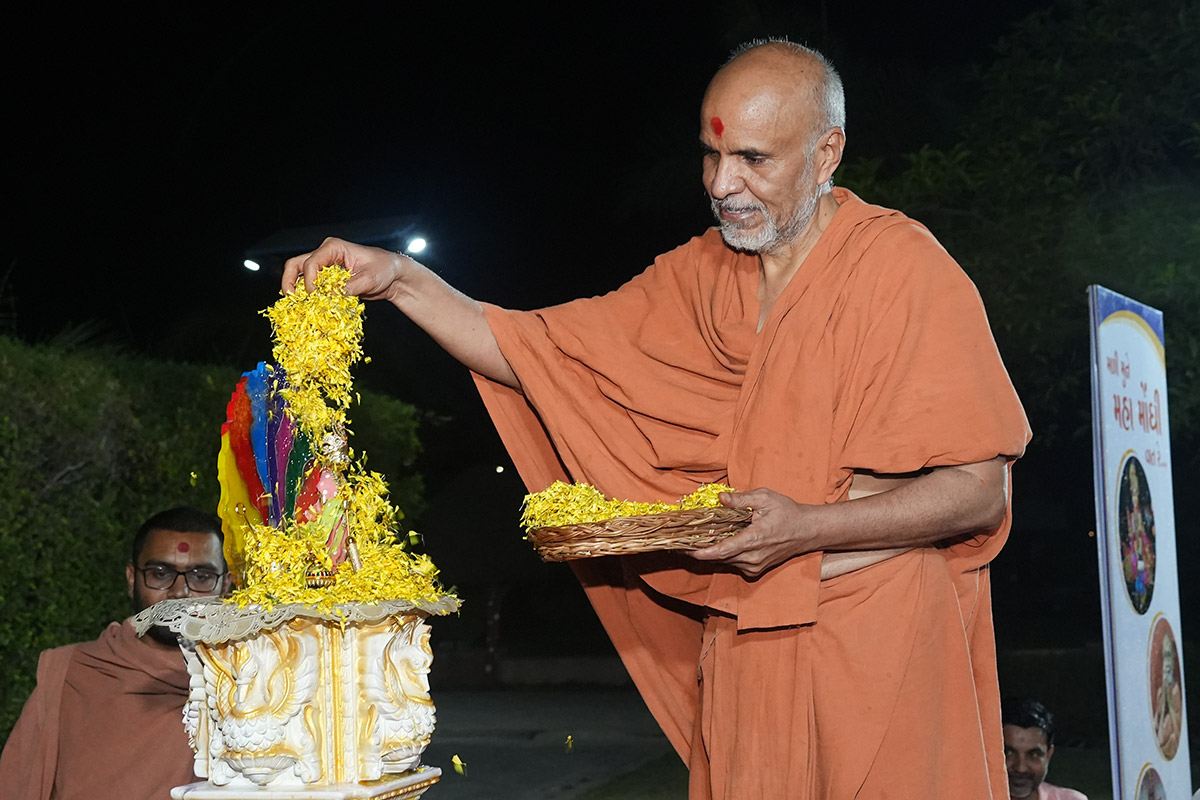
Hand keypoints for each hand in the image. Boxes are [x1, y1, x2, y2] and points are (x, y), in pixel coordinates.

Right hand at [282, 237, 412, 301]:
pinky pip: (311, 286)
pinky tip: (309, 307)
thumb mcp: (370, 278)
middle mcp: (325, 255)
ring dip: (297, 290)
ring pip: (299, 275)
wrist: (392, 276)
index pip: (312, 263)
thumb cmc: (384, 269)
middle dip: (290, 281)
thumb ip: (350, 286)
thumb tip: (332, 294)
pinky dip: (308, 296)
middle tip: (291, 298)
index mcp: (334, 248)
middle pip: (296, 264)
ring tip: (298, 305)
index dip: (309, 280)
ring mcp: (325, 267)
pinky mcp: (327, 279)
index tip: (314, 296)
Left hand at [689, 488, 816, 577]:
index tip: (687, 550)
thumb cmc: (787, 512)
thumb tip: (721, 498)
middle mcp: (752, 557)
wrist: (806, 531)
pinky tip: (717, 543)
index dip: (703, 552)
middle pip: (720, 557)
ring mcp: (754, 566)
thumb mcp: (765, 498)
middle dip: (701, 550)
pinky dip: (724, 555)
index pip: (723, 550)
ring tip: (695, 540)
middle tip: (682, 541)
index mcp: (754, 540)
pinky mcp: (755, 570)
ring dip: (712, 552)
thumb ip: (741, 500)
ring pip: (725, 561)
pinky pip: (733, 563)